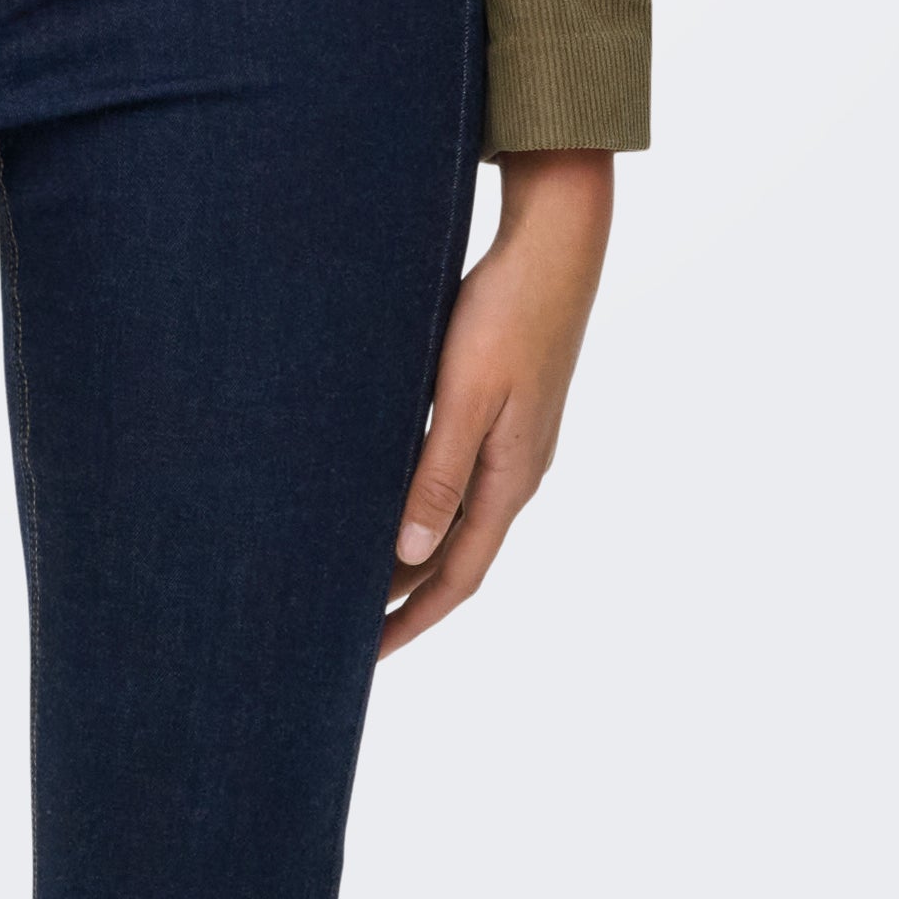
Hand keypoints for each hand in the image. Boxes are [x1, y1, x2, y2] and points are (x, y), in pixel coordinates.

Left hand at [382, 148, 612, 659]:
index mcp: (511, 479)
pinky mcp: (501, 405)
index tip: (365, 655)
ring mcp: (512, 440)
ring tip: (352, 568)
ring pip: (453, 514)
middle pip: (454, 555)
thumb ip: (440, 474)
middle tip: (343, 625)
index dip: (411, 619)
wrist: (555, 242)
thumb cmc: (509, 313)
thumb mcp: (468, 396)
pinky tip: (384, 489)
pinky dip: (418, 498)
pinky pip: (454, 474)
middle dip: (403, 595)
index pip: (457, 576)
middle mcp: (515, 471)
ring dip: (408, 547)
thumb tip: (407, 553)